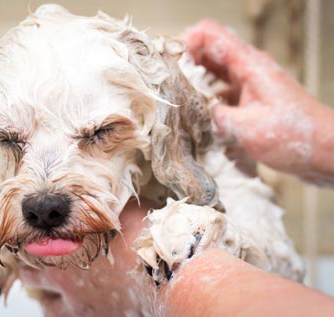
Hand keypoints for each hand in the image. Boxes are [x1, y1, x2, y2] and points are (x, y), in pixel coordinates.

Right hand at [181, 20, 333, 184]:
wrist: (326, 152)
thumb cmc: (296, 137)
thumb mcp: (249, 130)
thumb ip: (215, 119)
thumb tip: (187, 114)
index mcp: (249, 66)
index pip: (210, 35)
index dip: (185, 43)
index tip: (167, 64)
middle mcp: (248, 70)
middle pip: (208, 52)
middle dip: (185, 65)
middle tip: (168, 86)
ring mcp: (250, 85)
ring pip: (213, 74)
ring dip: (195, 84)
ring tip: (179, 102)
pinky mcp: (251, 101)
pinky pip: (222, 93)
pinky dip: (208, 101)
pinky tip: (200, 119)